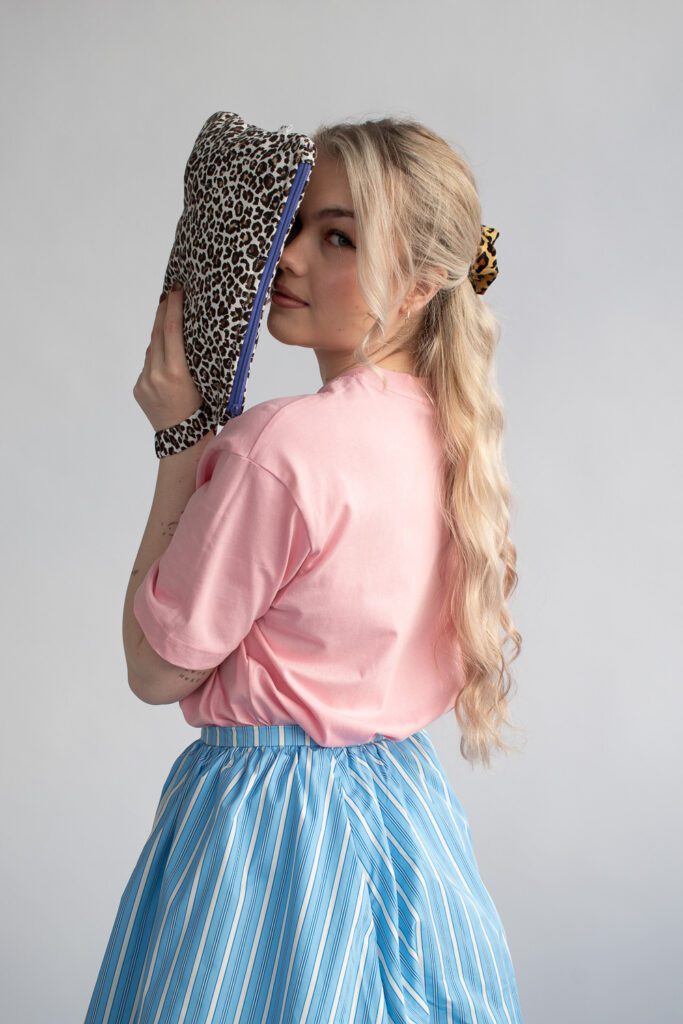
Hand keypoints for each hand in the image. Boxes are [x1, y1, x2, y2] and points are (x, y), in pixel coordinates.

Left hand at [133, 284, 203, 431]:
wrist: (182, 439)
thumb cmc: (202, 409)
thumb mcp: (203, 380)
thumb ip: (189, 357)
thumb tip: (180, 330)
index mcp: (176, 372)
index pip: (170, 330)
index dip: (172, 307)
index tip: (175, 291)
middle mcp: (156, 375)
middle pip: (156, 333)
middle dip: (162, 312)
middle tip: (168, 295)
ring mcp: (144, 382)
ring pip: (151, 350)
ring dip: (160, 338)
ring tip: (170, 330)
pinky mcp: (137, 388)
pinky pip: (147, 366)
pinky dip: (156, 360)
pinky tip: (166, 365)